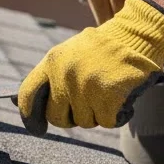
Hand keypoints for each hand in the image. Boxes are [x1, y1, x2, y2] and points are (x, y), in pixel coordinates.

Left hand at [17, 0, 163, 133]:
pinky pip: (107, 122)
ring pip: (84, 121)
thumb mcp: (69, 54)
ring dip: (97, 114)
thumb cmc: (103, 49)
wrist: (136, 35)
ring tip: (107, 92)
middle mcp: (64, 74)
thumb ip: (52, 76)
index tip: (38, 128)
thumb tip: (30, 107)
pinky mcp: (108, 95)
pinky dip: (117, 115)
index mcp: (51, 62)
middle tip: (87, 105)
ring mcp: (86, 86)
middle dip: (71, 118)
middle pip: (57, 117)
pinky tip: (121, 98)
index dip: (30, 116)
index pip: (27, 94)